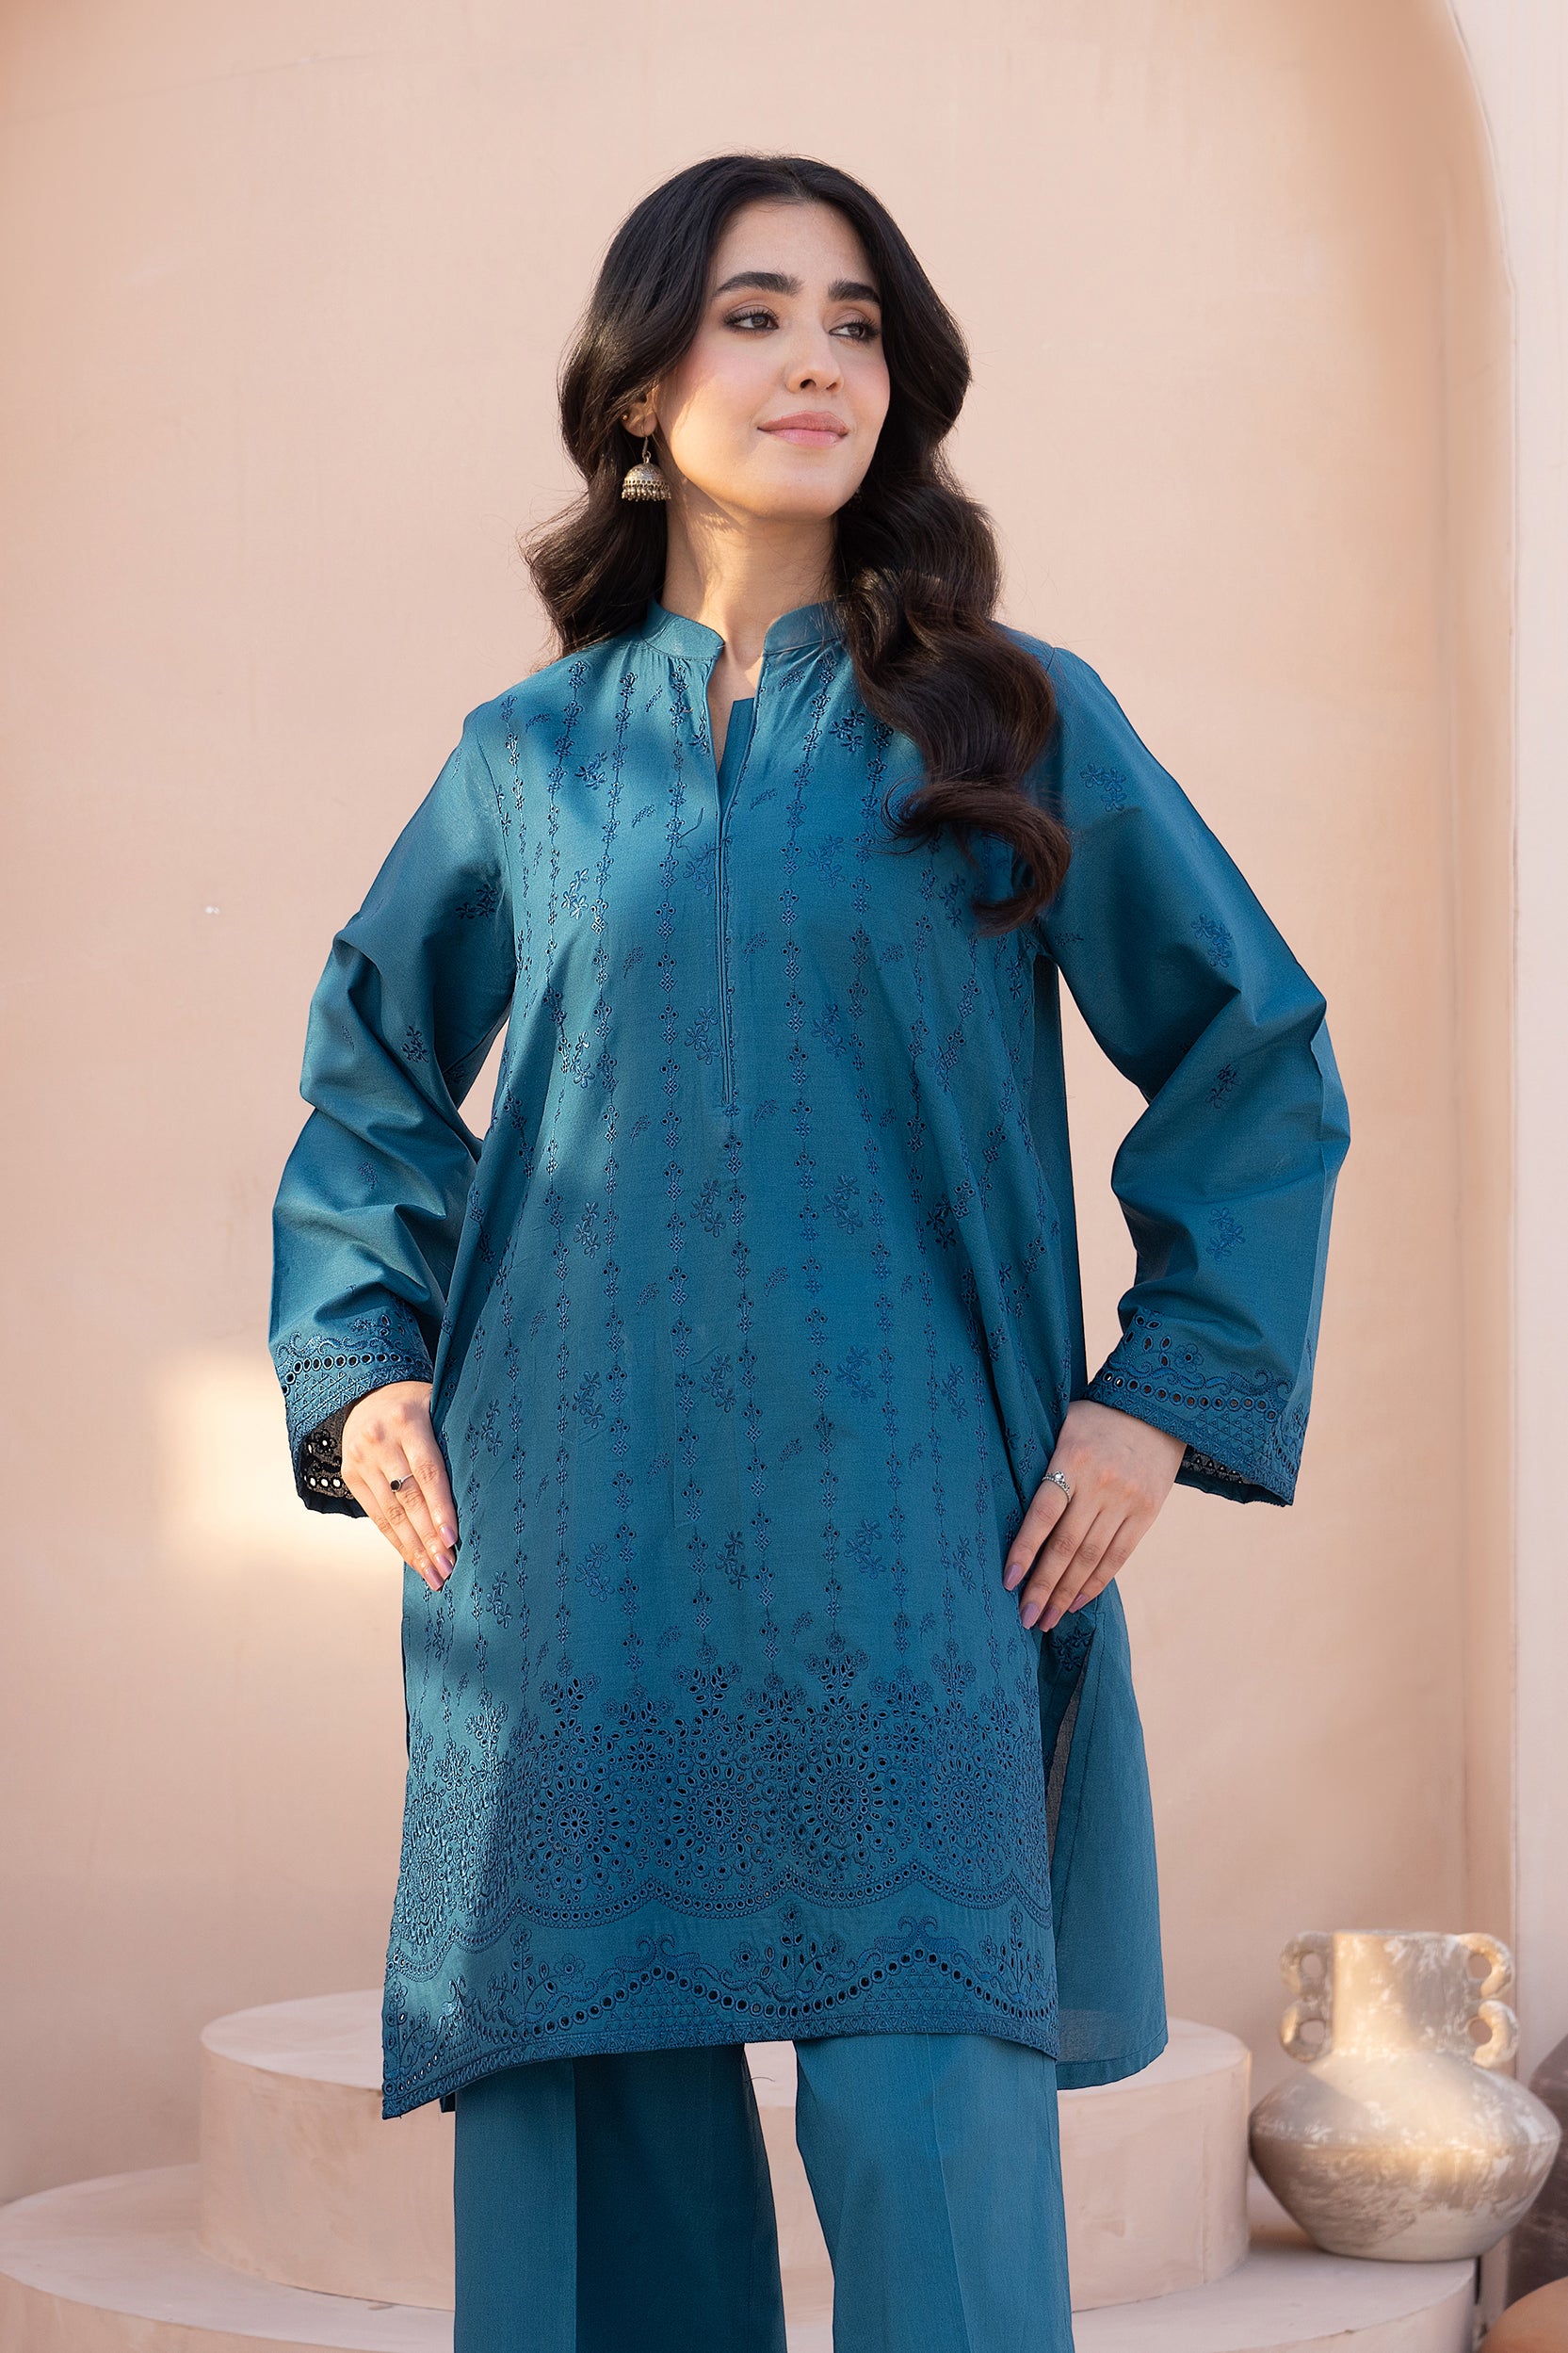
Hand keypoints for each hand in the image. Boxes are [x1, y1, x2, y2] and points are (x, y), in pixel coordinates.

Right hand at [340, 1381, 457, 1593]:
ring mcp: (361, 1458)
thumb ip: (453, 1441)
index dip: (440, 1507)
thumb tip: (484, 1492)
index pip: (428, 1470)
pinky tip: (414, 1560)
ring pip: (391, 1512)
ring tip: (434, 1574)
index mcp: (408, 1419)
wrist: (368, 1393)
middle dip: (429, 1537)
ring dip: (414, 1548)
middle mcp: (380, 1440)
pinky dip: (396, 1541)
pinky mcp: (350, 1475)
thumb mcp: (438, 1409)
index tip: (453, 1538)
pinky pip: (376, 1515)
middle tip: (448, 1568)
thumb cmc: (419, 1407)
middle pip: (408, 1497)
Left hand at [1003, 1401, 1184, 1632]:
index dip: (1025, 1550)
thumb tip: (1006, 1507)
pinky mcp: (1146, 1514)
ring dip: (1067, 1594)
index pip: (1043, 1513)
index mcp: (1074, 1459)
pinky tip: (1076, 1602)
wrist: (1158, 1410)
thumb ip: (1043, 1464)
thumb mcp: (1063, 1425)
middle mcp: (1101, 1485)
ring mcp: (1126, 1501)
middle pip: (1067, 1545)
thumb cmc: (1095, 1418)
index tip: (1008, 1581)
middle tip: (1025, 1618)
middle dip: (1044, 1586)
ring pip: (1092, 1558)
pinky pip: (1118, 1556)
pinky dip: (1096, 1583)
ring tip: (1046, 1620)